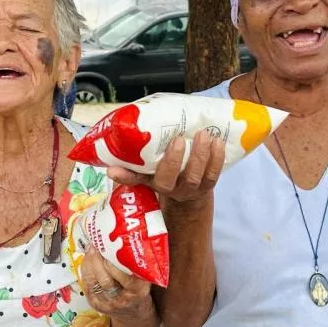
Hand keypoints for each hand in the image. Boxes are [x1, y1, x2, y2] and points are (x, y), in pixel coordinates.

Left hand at [81, 248, 151, 317]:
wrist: (133, 314)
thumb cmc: (139, 291)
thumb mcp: (145, 279)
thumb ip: (136, 265)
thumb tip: (120, 242)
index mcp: (138, 291)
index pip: (124, 277)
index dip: (114, 263)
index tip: (109, 248)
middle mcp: (121, 299)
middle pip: (106, 279)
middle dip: (98, 260)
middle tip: (96, 245)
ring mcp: (107, 303)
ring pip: (93, 282)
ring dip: (89, 263)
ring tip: (90, 248)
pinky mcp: (96, 303)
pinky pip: (87, 284)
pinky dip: (85, 270)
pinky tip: (87, 259)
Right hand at [107, 130, 225, 205]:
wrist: (185, 193)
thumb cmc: (162, 174)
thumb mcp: (145, 173)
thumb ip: (131, 168)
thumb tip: (109, 168)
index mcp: (156, 184)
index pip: (150, 179)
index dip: (152, 167)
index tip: (160, 148)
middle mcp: (175, 189)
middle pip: (179, 178)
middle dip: (179, 159)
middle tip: (180, 138)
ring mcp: (193, 188)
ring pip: (198, 176)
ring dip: (202, 155)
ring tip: (203, 134)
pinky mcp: (208, 185)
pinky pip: (214, 175)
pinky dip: (217, 158)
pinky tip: (218, 142)